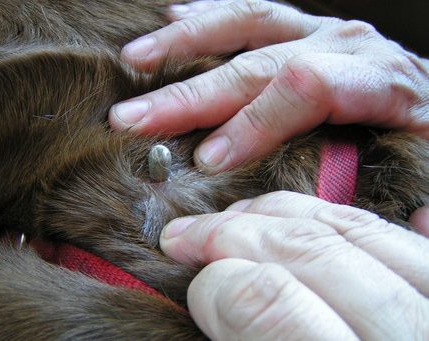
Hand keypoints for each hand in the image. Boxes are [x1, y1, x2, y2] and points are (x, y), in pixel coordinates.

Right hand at [109, 0, 428, 173]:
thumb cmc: (426, 136)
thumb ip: (424, 190)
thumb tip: (415, 223)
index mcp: (378, 79)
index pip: (303, 88)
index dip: (252, 124)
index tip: (206, 162)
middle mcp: (342, 45)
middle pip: (256, 63)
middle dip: (190, 96)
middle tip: (135, 121)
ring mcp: (317, 31)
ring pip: (243, 24)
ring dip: (184, 44)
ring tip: (136, 62)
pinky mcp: (300, 30)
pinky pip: (250, 14)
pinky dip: (208, 16)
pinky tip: (173, 18)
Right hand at [159, 191, 428, 339]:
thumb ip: (256, 338)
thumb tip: (212, 292)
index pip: (273, 304)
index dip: (218, 284)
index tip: (192, 282)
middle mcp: (414, 334)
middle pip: (311, 252)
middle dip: (233, 233)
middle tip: (186, 234)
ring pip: (353, 227)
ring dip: (279, 211)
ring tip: (234, 215)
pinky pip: (394, 233)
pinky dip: (341, 214)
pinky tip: (302, 211)